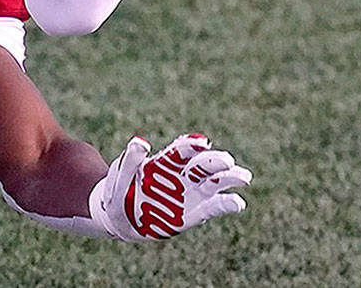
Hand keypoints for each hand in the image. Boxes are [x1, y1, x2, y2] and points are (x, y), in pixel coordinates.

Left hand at [91, 134, 251, 241]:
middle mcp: (182, 175)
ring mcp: (189, 194)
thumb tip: (141, 142)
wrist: (117, 218)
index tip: (201, 143)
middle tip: (226, 161)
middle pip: (203, 165)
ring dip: (229, 178)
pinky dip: (225, 205)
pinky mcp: (192, 215)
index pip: (181, 150)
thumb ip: (130, 161)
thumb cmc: (118, 190)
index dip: (191, 145)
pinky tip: (237, 202)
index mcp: (165, 162)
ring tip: (243, 176)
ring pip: (214, 183)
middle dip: (215, 161)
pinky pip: (211, 208)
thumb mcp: (119, 174)